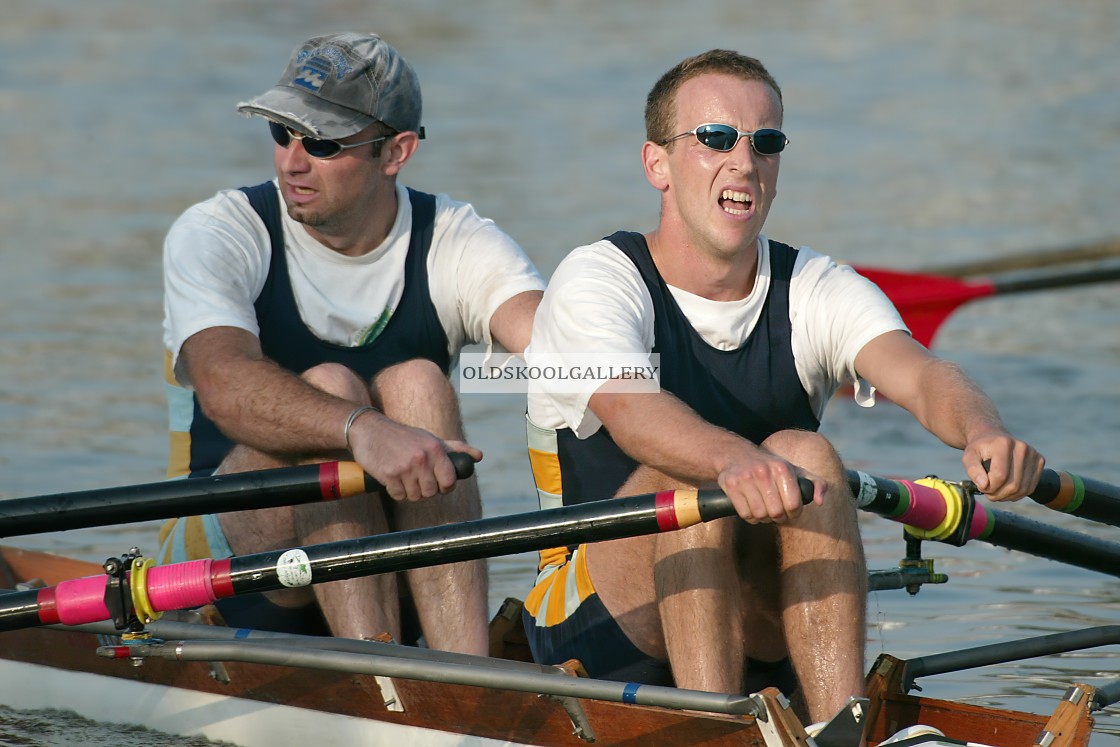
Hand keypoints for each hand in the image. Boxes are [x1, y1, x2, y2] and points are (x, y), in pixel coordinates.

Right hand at [349, 411, 482, 500]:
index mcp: (436, 449)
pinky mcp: (388, 475)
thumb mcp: (430, 438)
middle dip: (424, 490)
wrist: (369, 429)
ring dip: (409, 491)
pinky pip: (398, 496)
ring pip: (415, 496)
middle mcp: (422, 458)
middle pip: (431, 493)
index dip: (444, 487)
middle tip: (416, 479)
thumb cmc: (404, 436)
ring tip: (403, 477)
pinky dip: (395, 491)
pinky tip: (392, 478)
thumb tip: (478, 456)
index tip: (437, 484)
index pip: (449, 482)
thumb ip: (455, 449)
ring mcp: (405, 467)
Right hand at [716, 449, 819, 523]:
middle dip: (778, 518)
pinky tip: (752, 509)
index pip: (794, 504)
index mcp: (782, 468)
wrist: (736, 454)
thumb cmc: (770, 468)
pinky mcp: (730, 485)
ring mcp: (745, 478)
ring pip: (759, 514)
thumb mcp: (796, 471)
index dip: (794, 513)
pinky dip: (749, 517)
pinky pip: (744, 514)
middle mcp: (764, 471)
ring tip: (764, 511)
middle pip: (776, 512)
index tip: (790, 511)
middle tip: (776, 514)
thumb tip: (820, 501)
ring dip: (763, 518)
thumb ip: (816, 484)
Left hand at [962, 431, 1043, 500]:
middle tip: (988, 492)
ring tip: (996, 491)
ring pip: (1023, 489)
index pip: (1000, 476)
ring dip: (1007, 496)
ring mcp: (1033, 454)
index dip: (989, 487)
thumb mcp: (968, 457)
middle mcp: (1022, 447)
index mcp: (1004, 444)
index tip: (981, 486)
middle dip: (997, 494)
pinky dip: (1017, 494)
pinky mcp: (1040, 461)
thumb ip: (973, 470)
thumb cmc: (979, 449)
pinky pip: (1030, 487)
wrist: (993, 438)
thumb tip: (984, 485)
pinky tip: (1007, 489)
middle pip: (1013, 484)